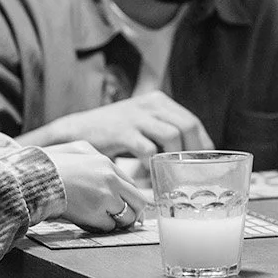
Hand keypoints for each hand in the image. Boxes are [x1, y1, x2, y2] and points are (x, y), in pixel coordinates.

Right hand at [25, 92, 212, 160]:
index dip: (201, 145)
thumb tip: (188, 156)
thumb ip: (162, 132)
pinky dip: (151, 166)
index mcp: (158, 101)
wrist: (75, 131)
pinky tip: (146, 176)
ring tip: (167, 175)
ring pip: (172, 137)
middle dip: (192, 153)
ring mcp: (137, 117)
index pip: (192, 122)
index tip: (201, 165)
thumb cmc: (113, 133)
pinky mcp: (122, 131)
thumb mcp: (141, 123)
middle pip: (187, 127)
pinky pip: (148, 151)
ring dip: (172, 160)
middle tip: (189, 174)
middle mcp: (151, 105)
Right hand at [43, 144, 148, 231]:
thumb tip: (112, 176)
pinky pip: (109, 227)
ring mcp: (105, 197)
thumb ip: (96, 159)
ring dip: (118, 222)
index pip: (132, 185)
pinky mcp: (95, 214)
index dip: (131, 198)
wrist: (34, 179)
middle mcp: (111, 180)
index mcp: (107, 164)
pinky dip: (102, 228)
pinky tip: (91, 222)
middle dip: (134, 213)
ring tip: (105, 221)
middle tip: (127, 220)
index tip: (130, 206)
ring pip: (126, 217)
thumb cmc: (51, 166)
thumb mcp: (77, 150)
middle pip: (138, 202)